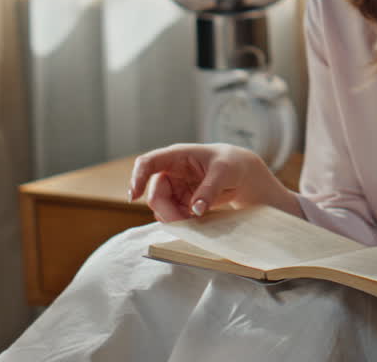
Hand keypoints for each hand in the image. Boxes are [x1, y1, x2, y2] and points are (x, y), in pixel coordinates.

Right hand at [129, 143, 297, 222]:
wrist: (242, 173)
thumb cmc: (232, 163)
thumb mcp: (224, 172)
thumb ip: (209, 190)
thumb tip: (195, 210)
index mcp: (177, 155)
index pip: (148, 163)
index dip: (137, 178)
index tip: (135, 197)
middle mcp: (171, 171)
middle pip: (154, 193)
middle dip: (165, 210)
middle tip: (183, 222)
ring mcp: (174, 187)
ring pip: (161, 207)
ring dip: (173, 217)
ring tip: (194, 219)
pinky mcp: (180, 201)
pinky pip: (172, 214)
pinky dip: (181, 220)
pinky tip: (195, 220)